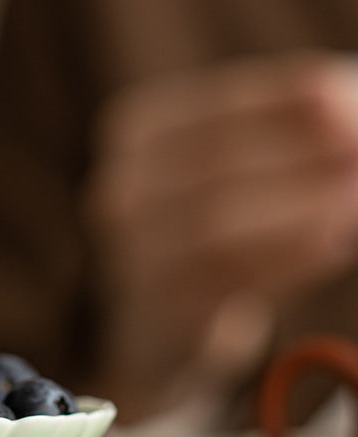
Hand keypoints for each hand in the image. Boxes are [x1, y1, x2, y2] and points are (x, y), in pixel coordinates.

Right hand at [88, 53, 357, 421]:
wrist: (164, 321)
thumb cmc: (219, 222)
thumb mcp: (242, 160)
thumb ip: (297, 125)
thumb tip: (350, 105)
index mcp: (135, 133)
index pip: (215, 107)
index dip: (282, 100)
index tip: (345, 98)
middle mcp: (118, 194)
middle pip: (211, 164)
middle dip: (297, 155)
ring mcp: (130, 256)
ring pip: (213, 225)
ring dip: (298, 209)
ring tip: (354, 202)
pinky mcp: (161, 309)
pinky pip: (226, 280)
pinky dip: (287, 259)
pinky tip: (333, 245)